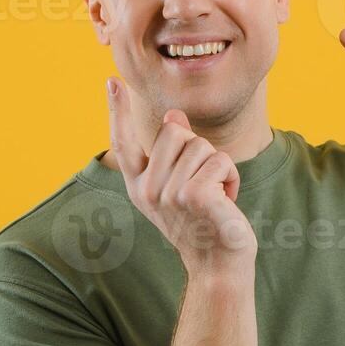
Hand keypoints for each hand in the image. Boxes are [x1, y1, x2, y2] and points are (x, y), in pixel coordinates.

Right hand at [106, 77, 256, 276]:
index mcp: (139, 186)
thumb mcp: (182, 186)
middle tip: (203, 184)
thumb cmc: (204, 224)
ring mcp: (169, 193)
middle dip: (198, 149)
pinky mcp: (194, 196)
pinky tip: (227, 203)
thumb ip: (173, 153)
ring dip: (219, 167)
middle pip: (174, 131)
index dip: (118, 110)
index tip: (112, 79)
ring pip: (201, 145)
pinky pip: (221, 161)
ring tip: (216, 196)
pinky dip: (232, 178)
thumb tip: (173, 115)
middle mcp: (147, 189)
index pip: (123, 142)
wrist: (218, 265)